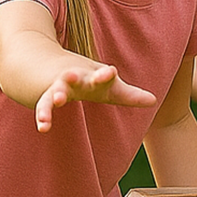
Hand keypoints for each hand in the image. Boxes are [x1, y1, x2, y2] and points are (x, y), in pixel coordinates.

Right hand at [35, 63, 155, 131]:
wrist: (54, 68)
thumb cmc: (89, 80)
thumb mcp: (109, 88)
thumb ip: (129, 95)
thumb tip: (153, 101)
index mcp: (93, 77)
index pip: (101, 76)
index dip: (105, 75)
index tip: (110, 72)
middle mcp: (75, 80)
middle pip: (75, 78)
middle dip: (74, 76)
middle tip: (72, 74)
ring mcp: (59, 88)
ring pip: (56, 92)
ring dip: (56, 95)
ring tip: (57, 99)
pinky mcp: (47, 99)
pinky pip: (43, 107)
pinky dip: (43, 116)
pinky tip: (43, 128)